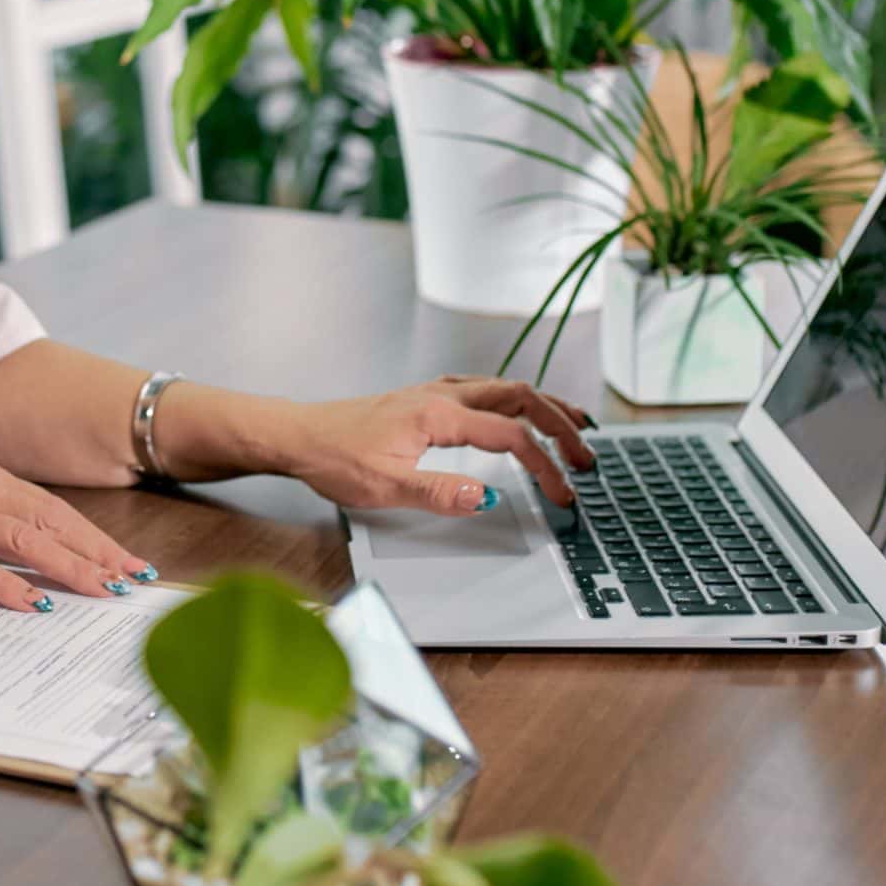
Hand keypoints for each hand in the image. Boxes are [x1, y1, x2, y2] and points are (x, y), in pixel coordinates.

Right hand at [0, 454, 155, 612]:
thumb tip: (28, 549)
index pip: (51, 508)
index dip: (93, 536)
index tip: (125, 561)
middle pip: (51, 521)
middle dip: (98, 552)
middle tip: (134, 580)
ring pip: (27, 539)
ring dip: (69, 567)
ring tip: (102, 591)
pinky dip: (8, 584)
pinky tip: (34, 604)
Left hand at [279, 377, 594, 516]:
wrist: (298, 436)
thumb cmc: (333, 457)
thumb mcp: (385, 486)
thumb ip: (439, 493)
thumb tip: (487, 498)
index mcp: (438, 415)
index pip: (510, 436)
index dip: (545, 465)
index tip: (564, 493)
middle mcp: (440, 395)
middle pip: (519, 396)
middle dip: (560, 423)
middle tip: (587, 452)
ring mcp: (433, 393)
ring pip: (504, 387)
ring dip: (542, 405)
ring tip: (573, 424)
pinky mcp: (424, 400)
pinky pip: (483, 389)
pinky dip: (514, 400)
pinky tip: (516, 411)